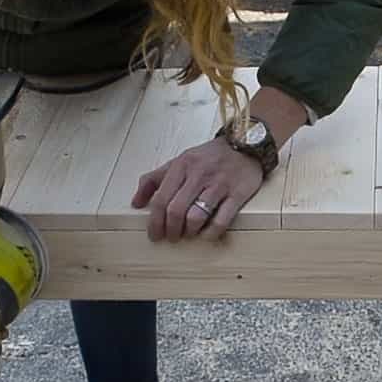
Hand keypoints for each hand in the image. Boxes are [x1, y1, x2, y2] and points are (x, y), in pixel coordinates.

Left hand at [133, 137, 263, 241]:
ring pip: (196, 217)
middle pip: (175, 210)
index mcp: (181, 166)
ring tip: (189, 234)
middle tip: (171, 237)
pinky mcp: (237, 194)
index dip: (154, 221)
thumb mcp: (179, 161)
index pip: (160, 199)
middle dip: (170, 230)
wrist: (245, 144)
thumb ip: (155, 179)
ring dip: (189, 232)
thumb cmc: (209, 157)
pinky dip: (211, 233)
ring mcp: (218, 185)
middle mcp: (198, 174)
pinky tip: (207, 234)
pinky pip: (221, 220)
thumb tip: (136, 202)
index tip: (154, 234)